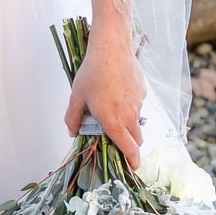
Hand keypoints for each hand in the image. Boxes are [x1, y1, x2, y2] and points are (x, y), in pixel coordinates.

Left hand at [65, 29, 145, 169]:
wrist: (112, 47)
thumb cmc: (92, 72)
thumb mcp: (76, 97)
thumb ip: (73, 119)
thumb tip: (73, 132)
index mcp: (113, 122)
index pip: (129, 150)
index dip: (132, 162)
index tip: (131, 167)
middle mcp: (129, 116)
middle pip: (136, 140)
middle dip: (129, 145)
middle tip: (115, 140)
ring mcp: (138, 103)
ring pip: (137, 122)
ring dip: (128, 124)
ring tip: (112, 110)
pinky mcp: (142, 91)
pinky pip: (138, 105)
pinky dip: (130, 106)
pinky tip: (117, 92)